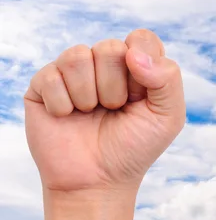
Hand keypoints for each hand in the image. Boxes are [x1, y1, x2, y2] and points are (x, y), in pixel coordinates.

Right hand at [24, 29, 185, 219]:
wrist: (98, 181)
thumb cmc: (135, 147)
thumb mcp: (168, 116)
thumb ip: (167, 78)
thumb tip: (132, 53)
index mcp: (137, 65)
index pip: (142, 38)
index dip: (142, 65)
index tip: (140, 95)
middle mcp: (105, 63)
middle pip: (110, 48)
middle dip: (115, 88)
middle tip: (114, 110)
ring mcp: (73, 72)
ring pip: (78, 56)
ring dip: (89, 95)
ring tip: (91, 113)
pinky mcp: (43, 85)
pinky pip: (51, 76)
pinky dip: (64, 105)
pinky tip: (68, 117)